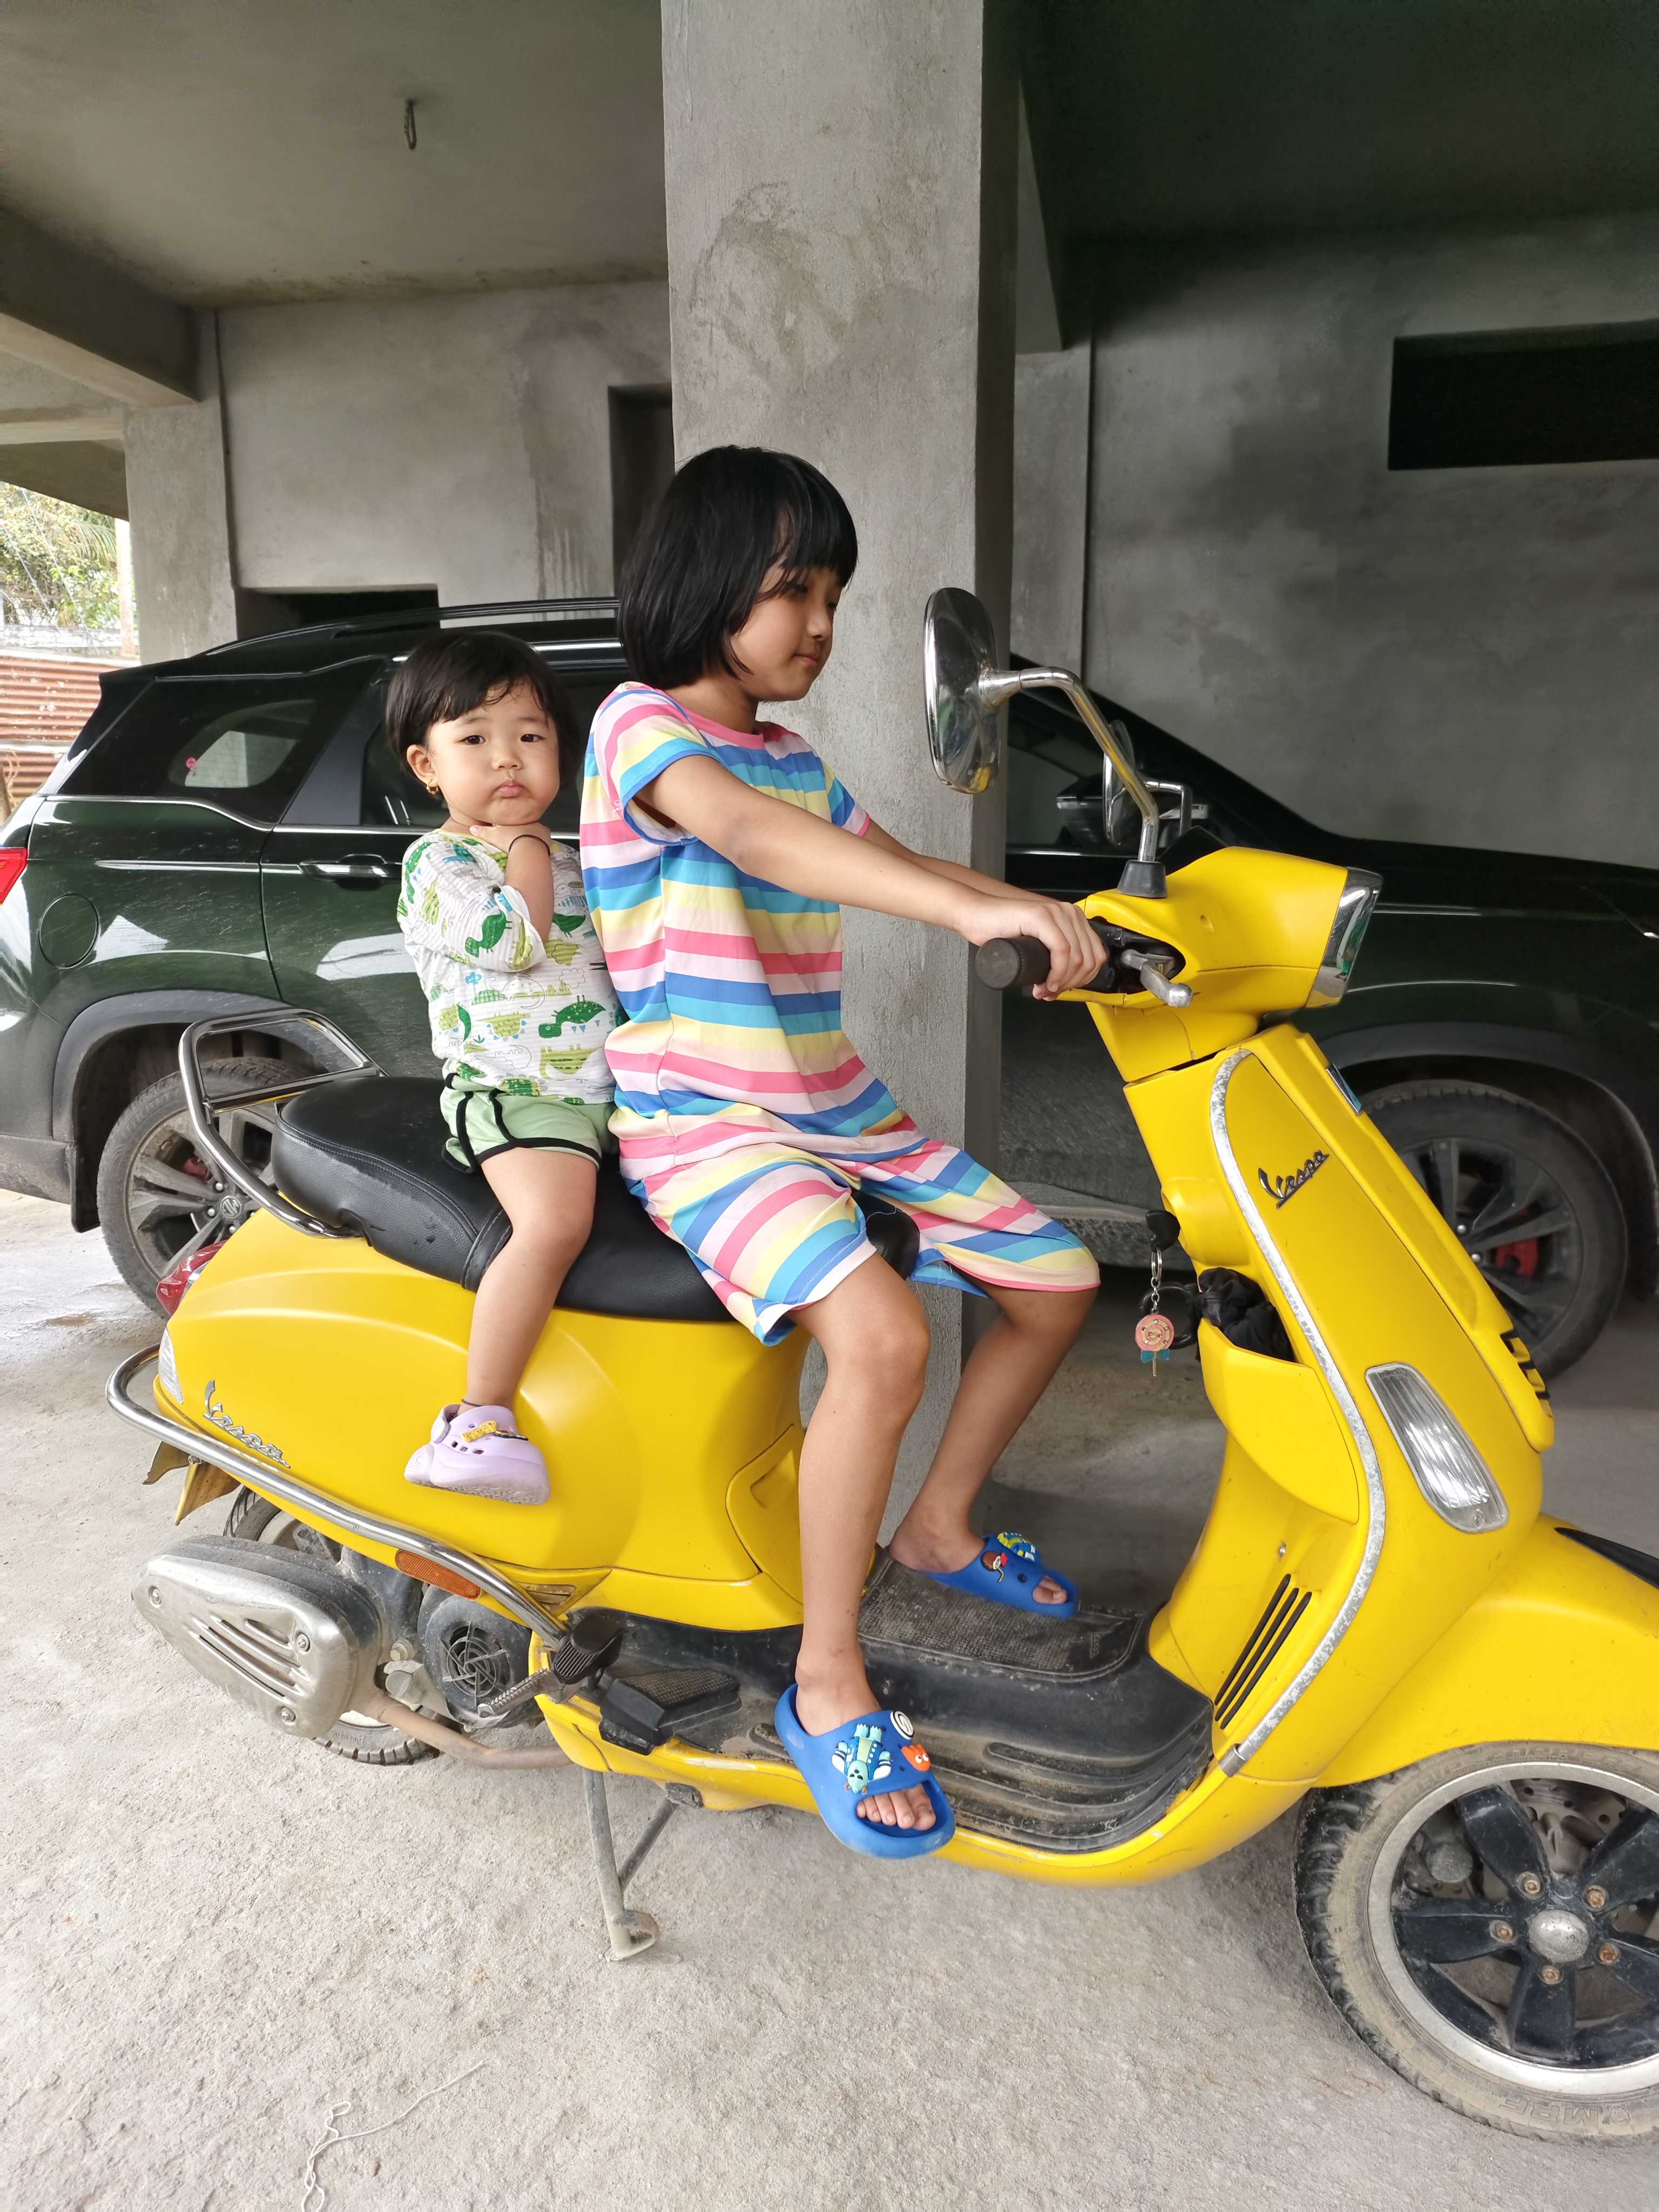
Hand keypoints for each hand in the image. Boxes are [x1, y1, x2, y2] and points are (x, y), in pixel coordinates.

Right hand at [487, 820, 551, 850]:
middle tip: (515, 840)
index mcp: (519, 818)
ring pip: (536, 833)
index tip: (506, 832)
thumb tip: (472, 828)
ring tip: (524, 847)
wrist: (527, 851)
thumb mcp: (492, 835)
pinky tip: (534, 851)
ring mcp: (541, 832)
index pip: (514, 820)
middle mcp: (532, 822)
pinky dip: (539, 846)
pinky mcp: (548, 842)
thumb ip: (482, 831)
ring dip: (531, 839)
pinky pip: (543, 842)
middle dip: (521, 831)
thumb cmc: (509, 841)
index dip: (509, 826)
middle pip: (526, 826)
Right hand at [954, 891, 1104, 998]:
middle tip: (1050, 993)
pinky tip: (1046, 982)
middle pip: (1088, 959)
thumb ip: (1055, 955)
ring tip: (1043, 990)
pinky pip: (1062, 951)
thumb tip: (1066, 981)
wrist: (976, 915)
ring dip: (1063, 982)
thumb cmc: (1001, 929)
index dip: (1083, 980)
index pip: (1096, 955)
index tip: (1063, 990)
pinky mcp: (1042, 916)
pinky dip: (1058, 973)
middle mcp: (1068, 912)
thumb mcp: (1039, 944)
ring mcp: (1056, 912)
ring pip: (1077, 958)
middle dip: (1071, 984)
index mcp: (1072, 918)